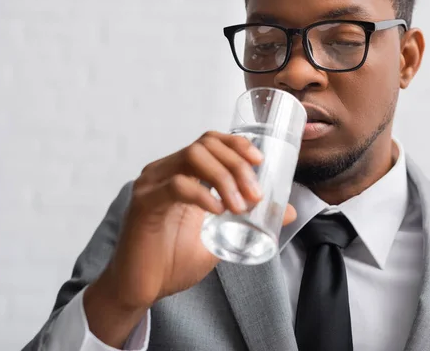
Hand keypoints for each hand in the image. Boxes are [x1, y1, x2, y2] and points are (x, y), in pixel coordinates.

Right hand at [83, 131, 296, 346]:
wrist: (141, 290)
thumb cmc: (174, 261)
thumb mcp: (221, 236)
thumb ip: (249, 221)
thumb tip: (288, 211)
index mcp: (182, 173)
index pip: (209, 140)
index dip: (236, 144)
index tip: (259, 161)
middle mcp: (164, 171)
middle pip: (205, 145)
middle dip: (237, 165)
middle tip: (254, 195)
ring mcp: (151, 184)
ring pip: (192, 157)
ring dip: (224, 177)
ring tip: (239, 205)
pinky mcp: (143, 204)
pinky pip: (176, 186)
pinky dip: (203, 195)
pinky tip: (217, 212)